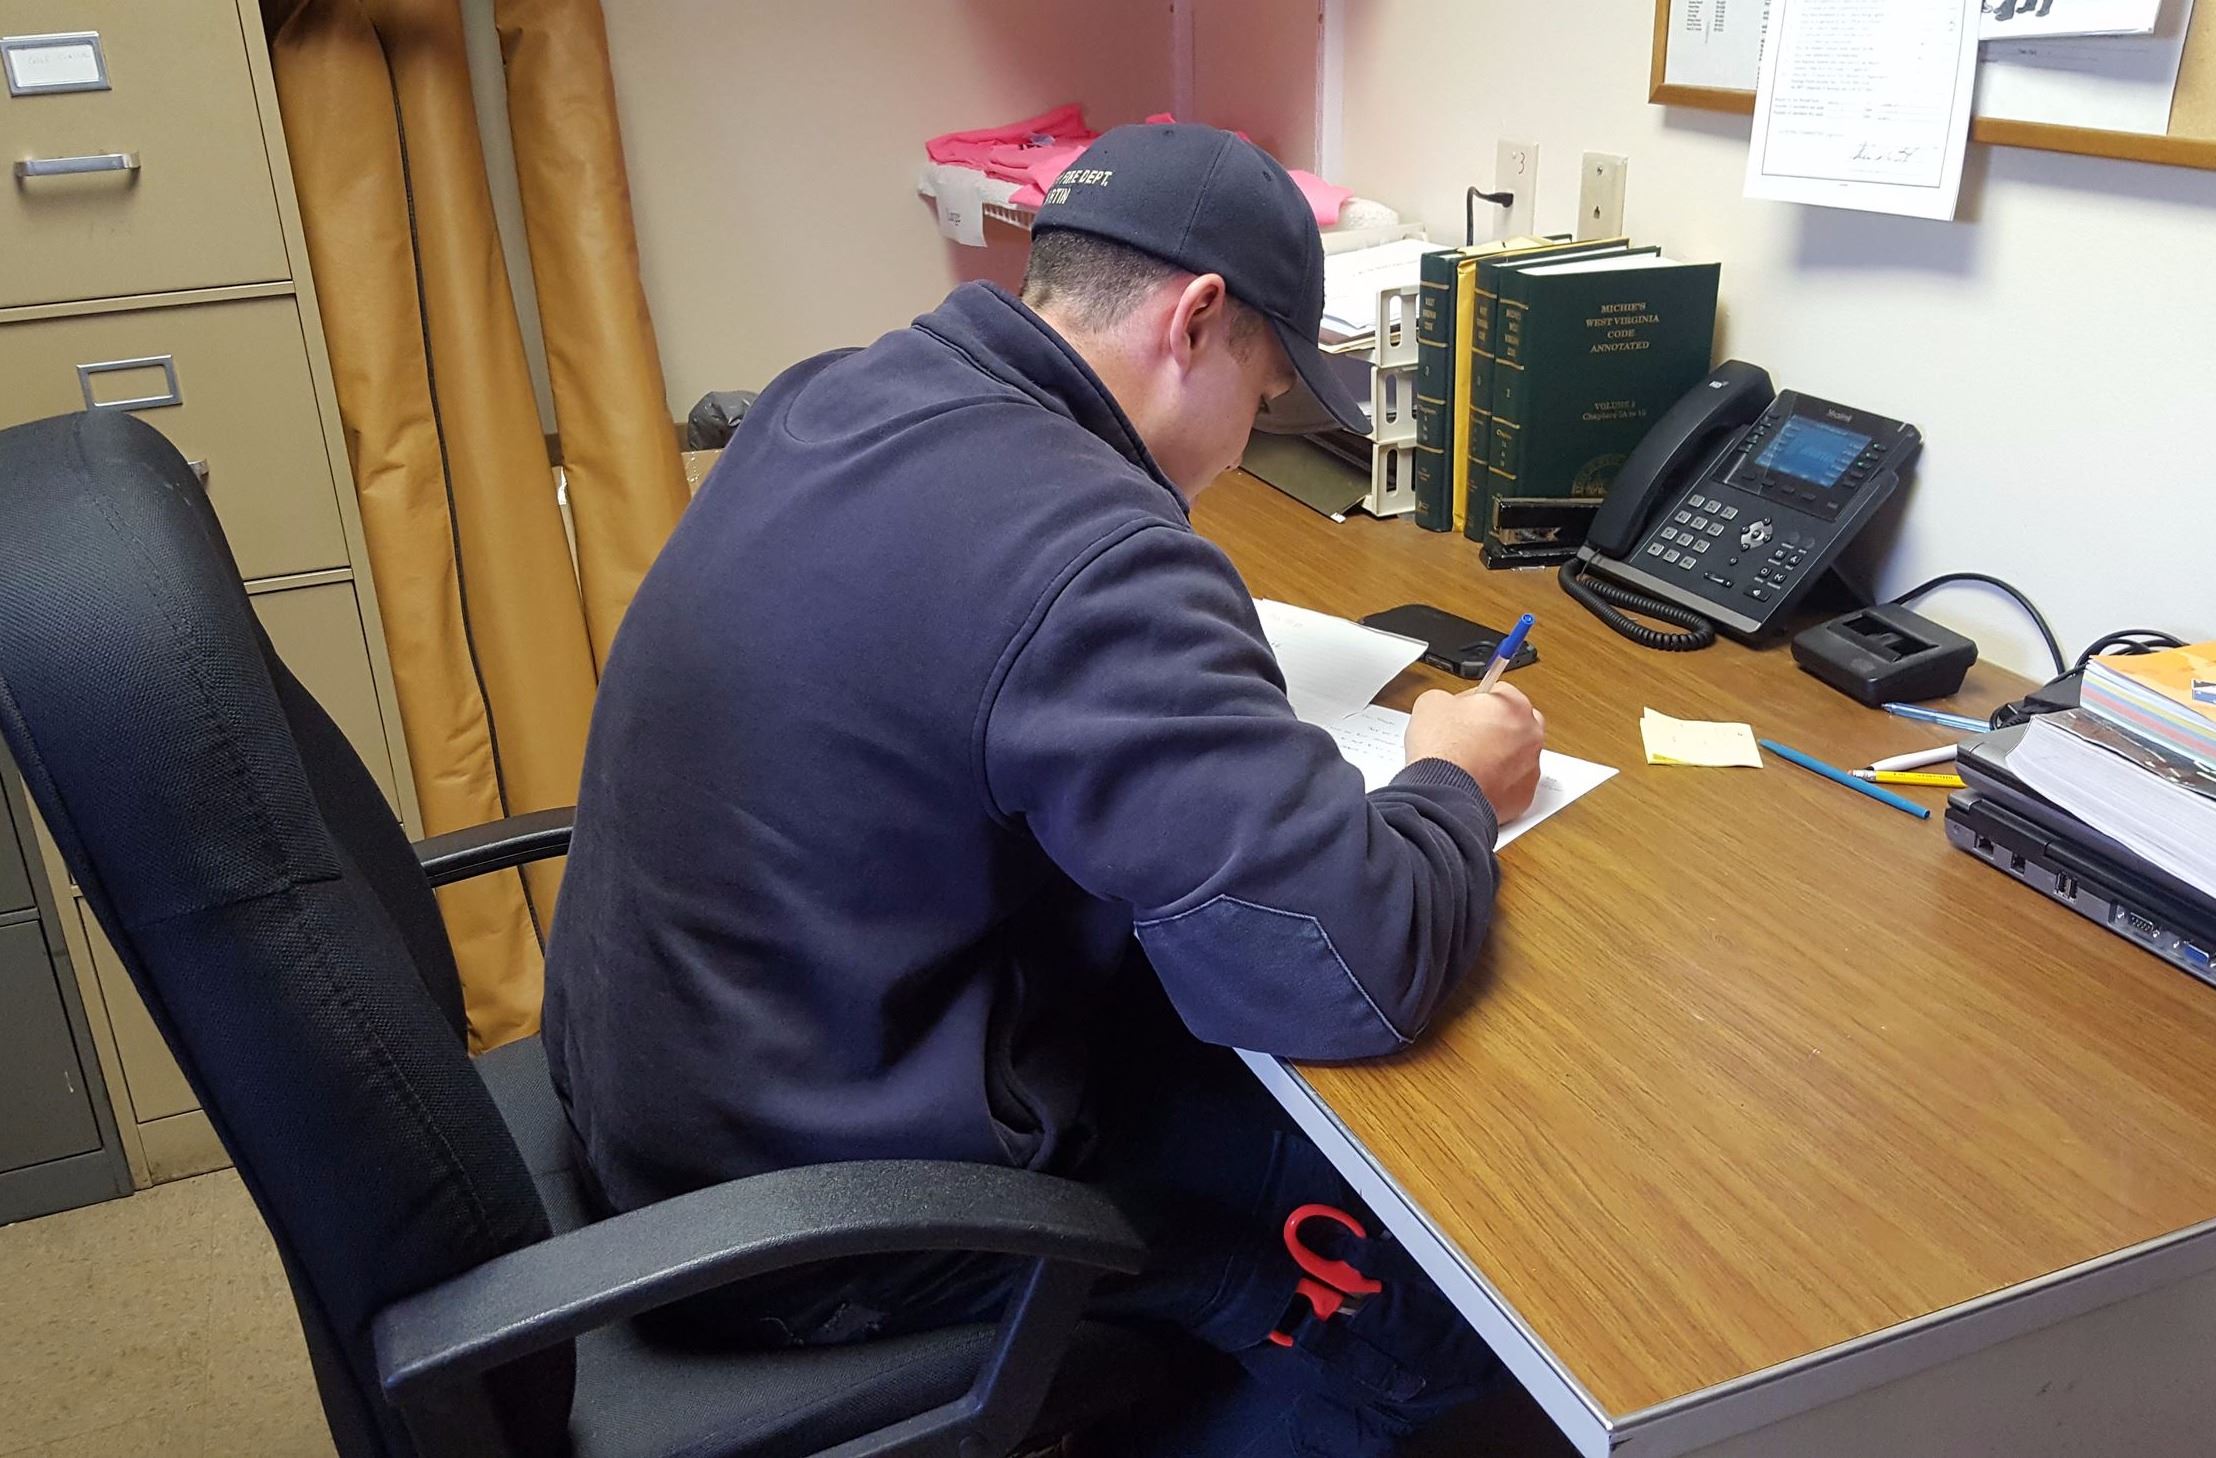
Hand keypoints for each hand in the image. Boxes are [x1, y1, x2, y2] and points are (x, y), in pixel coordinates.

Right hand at [1404, 682, 1544, 819]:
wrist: (1445, 793)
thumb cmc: (1444, 750)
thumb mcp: (1431, 703)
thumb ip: (1447, 699)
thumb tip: (1446, 706)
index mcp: (1514, 705)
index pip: (1498, 692)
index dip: (1475, 701)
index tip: (1462, 711)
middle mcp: (1531, 734)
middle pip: (1515, 723)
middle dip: (1495, 728)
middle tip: (1468, 737)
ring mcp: (1531, 766)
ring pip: (1517, 756)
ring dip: (1498, 757)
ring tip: (1469, 764)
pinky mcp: (1525, 795)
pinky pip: (1513, 784)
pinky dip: (1498, 783)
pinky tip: (1475, 782)